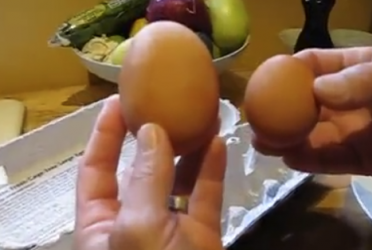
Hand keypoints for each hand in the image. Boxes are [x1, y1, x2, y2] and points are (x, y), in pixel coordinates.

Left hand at [74, 95, 226, 249]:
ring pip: (177, 179)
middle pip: (141, 168)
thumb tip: (153, 130)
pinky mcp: (202, 233)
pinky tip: (217, 143)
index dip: (104, 134)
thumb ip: (146, 178)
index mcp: (101, 222)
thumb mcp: (138, 226)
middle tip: (167, 102)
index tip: (118, 101)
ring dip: (189, 149)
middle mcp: (134, 219)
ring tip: (203, 116)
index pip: (96, 169)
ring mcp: (170, 226)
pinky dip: (212, 170)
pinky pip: (206, 195)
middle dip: (154, 136)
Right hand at [257, 46, 371, 181]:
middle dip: (278, 111)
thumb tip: (317, 90)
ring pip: (314, 135)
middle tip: (255, 120)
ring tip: (262, 144)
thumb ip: (366, 79)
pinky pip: (331, 161)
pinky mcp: (365, 161)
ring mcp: (357, 131)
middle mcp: (351, 99)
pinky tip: (288, 159)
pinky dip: (309, 161)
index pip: (315, 65)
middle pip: (306, 103)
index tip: (262, 84)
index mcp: (359, 70)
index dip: (287, 72)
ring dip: (286, 139)